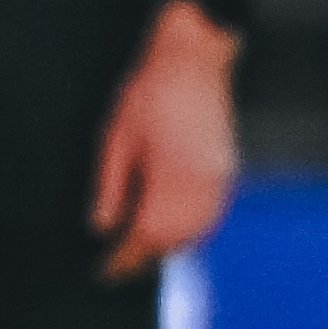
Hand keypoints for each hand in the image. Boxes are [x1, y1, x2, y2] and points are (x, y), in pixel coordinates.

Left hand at [87, 0, 240, 273]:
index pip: (145, 235)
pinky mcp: (225, 169)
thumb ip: (110, 186)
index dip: (123, 259)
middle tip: (117, 264)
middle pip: (173, 241)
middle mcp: (198, 184)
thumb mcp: (117, 136)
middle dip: (145, 256)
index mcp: (168, 177)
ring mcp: (217, 178)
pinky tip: (169, 222)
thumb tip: (102, 226)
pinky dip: (187, 227)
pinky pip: (207, 213)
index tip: (103, 272)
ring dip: (167, 244)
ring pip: (194, 231)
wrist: (196, 57)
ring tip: (139, 245)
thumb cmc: (153, 91)